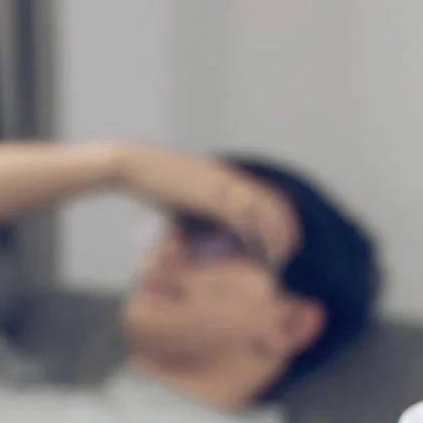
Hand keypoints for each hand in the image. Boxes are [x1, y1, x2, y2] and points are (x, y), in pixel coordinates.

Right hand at [105, 143, 299, 264]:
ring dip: (272, 235)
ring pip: (262, 210)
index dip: (281, 217)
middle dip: (283, 228)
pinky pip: (240, 217)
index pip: (268, 195)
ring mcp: (222, 185)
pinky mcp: (210, 195)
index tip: (286, 239)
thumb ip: (206, 213)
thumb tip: (215, 235)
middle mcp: (230, 178)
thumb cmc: (156, 184)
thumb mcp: (188, 198)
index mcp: (227, 176)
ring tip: (276, 257)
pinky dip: (251, 234)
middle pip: (272, 202)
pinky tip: (255, 251)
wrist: (136, 165)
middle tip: (287, 252)